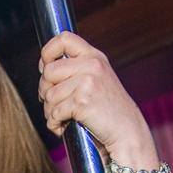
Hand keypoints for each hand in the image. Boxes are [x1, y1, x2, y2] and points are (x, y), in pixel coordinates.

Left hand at [38, 33, 155, 163]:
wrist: (128, 133)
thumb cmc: (110, 112)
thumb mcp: (98, 80)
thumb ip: (76, 69)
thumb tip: (44, 66)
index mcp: (95, 57)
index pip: (64, 39)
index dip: (48, 52)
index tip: (45, 67)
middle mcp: (92, 65)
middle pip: (49, 71)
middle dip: (45, 90)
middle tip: (52, 103)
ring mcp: (87, 82)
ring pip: (49, 95)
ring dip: (50, 111)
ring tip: (62, 118)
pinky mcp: (82, 101)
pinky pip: (54, 113)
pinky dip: (54, 124)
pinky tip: (63, 127)